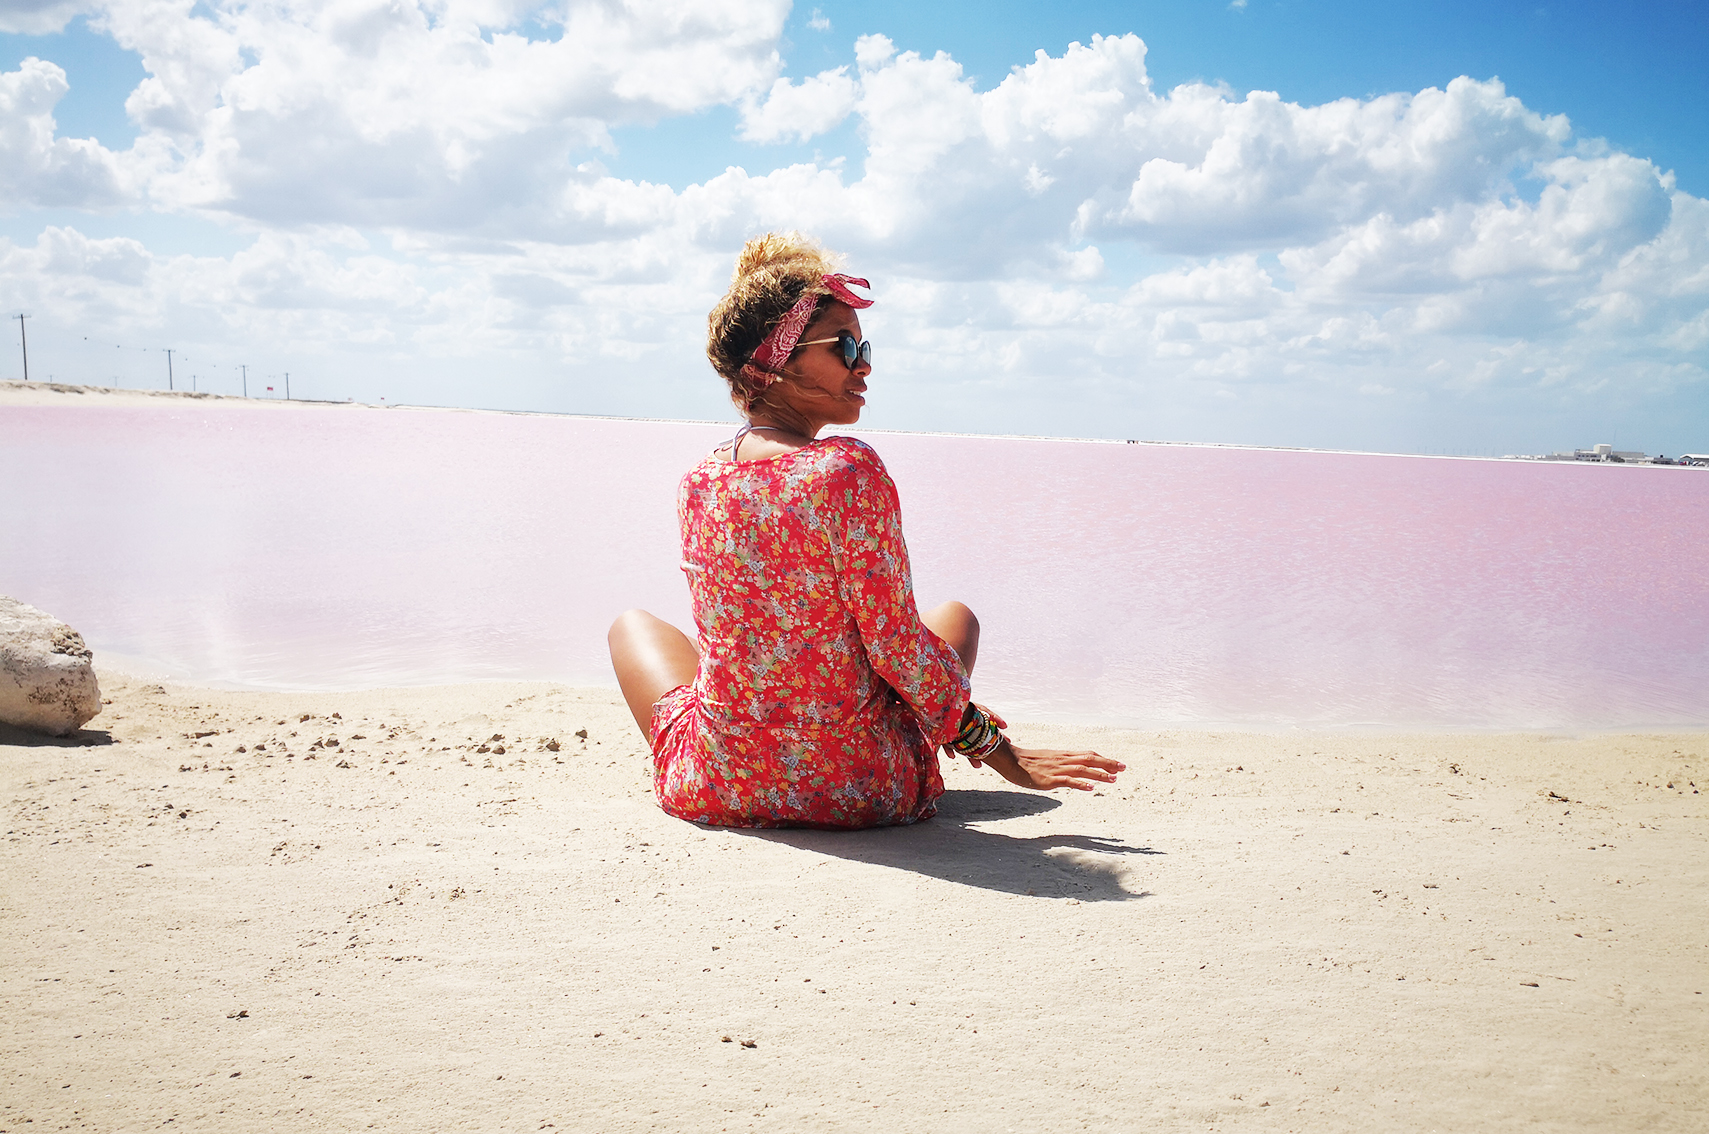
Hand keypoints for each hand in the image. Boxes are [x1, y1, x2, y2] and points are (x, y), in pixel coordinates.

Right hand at [981, 739, 1125, 792]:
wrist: (1010, 760)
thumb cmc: (1027, 762)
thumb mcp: (1048, 760)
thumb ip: (1061, 764)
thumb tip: (1073, 771)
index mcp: (1063, 755)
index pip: (1088, 754)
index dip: (1104, 759)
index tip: (1118, 764)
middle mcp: (1063, 760)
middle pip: (1090, 760)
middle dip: (1108, 764)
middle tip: (1124, 768)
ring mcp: (1056, 769)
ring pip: (1082, 770)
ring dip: (1099, 775)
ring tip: (1114, 780)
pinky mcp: (1049, 779)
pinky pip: (1067, 781)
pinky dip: (1080, 784)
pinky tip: (1091, 789)